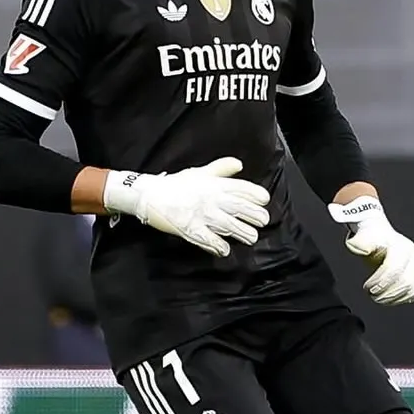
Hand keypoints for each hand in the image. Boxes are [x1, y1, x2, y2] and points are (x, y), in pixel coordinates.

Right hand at [102, 157, 270, 256]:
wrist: (149, 194)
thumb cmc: (176, 184)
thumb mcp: (200, 172)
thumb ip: (221, 168)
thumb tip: (239, 164)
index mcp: (213, 184)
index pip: (239, 188)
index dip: (254, 194)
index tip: (265, 200)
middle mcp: (210, 199)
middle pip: (238, 207)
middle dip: (253, 214)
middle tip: (263, 221)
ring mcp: (201, 214)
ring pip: (227, 225)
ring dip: (241, 232)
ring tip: (251, 237)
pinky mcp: (190, 228)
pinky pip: (208, 239)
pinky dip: (218, 245)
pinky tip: (225, 250)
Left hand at [328, 196, 413, 304]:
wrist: (380, 236)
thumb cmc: (371, 238)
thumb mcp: (362, 238)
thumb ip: (360, 243)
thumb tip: (363, 250)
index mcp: (401, 246)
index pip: (394, 269)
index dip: (380, 282)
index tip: (367, 288)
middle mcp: (413, 255)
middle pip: (404, 281)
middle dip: (386, 292)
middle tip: (372, 295)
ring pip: (411, 289)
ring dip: (393, 298)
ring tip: (378, 297)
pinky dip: (401, 298)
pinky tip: (388, 298)